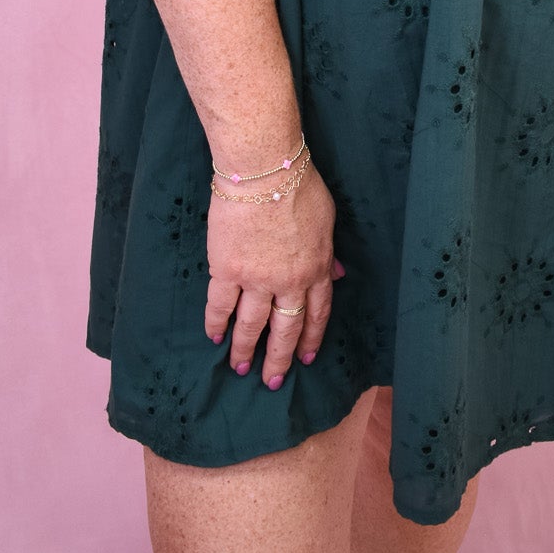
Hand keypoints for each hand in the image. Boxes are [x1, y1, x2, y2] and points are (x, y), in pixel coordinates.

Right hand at [204, 160, 344, 387]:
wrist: (263, 170)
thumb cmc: (299, 185)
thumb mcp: (328, 219)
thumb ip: (330, 252)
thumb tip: (338, 274)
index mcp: (317, 268)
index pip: (317, 314)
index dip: (310, 338)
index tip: (306, 359)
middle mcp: (289, 281)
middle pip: (285, 329)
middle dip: (279, 359)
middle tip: (272, 381)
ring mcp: (257, 279)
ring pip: (252, 325)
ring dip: (246, 349)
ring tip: (241, 368)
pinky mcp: (226, 270)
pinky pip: (220, 305)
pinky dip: (216, 324)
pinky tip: (214, 337)